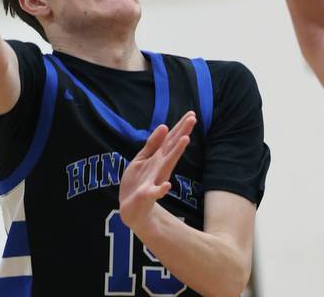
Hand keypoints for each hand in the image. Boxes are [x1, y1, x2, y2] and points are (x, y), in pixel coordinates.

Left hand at [119, 111, 196, 232]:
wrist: (130, 208)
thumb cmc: (138, 182)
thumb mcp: (142, 158)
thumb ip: (153, 144)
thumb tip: (165, 126)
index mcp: (158, 158)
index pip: (171, 139)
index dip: (180, 126)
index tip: (191, 114)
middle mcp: (160, 167)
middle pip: (172, 147)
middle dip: (182, 133)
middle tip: (193, 119)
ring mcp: (155, 180)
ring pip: (167, 164)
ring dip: (176, 152)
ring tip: (185, 139)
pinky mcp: (147, 195)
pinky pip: (154, 192)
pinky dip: (161, 190)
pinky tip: (167, 186)